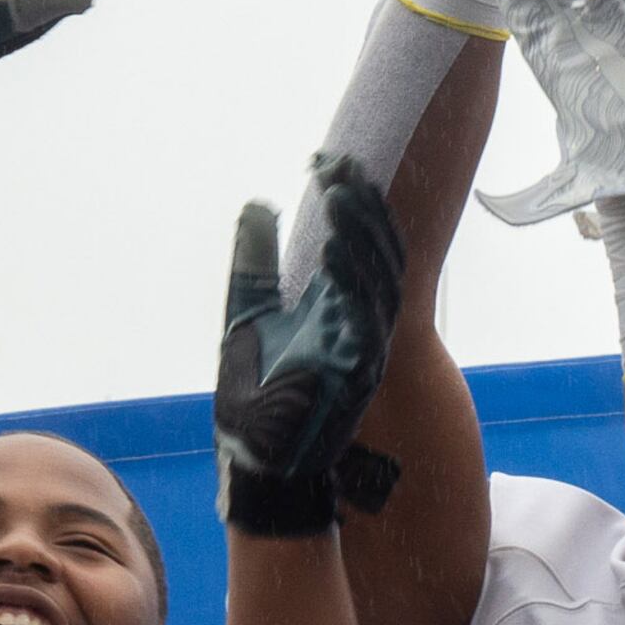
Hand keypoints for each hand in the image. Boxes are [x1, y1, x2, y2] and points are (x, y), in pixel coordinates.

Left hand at [217, 159, 404, 535]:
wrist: (258, 463)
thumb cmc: (253, 399)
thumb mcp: (246, 314)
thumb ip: (255, 263)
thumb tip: (259, 204)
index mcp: (336, 308)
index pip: (356, 243)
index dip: (348, 202)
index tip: (326, 161)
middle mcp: (358, 323)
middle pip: (376, 253)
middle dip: (362, 208)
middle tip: (342, 165)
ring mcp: (363, 347)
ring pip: (378, 279)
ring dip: (360, 234)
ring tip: (340, 193)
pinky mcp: (358, 371)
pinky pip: (365, 318)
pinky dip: (350, 280)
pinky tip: (333, 247)